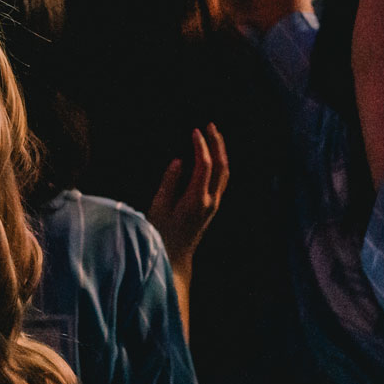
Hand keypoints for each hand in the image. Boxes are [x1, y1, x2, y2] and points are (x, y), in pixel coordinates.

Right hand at [148, 125, 228, 274]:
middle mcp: (210, 202)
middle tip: (210, 125)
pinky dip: (219, 163)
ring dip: (221, 152)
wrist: (174, 258)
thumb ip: (169, 182)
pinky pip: (221, 180)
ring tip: (214, 134)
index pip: (204, 166)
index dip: (201, 146)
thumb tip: (179, 161)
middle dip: (217, 143)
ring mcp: (214, 205)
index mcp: (196, 200)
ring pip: (225, 173)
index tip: (194, 130)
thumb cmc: (160, 234)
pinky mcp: (212, 207)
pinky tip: (213, 155)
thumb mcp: (159, 207)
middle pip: (221, 166)